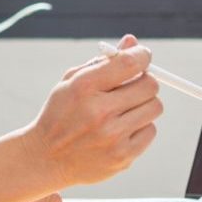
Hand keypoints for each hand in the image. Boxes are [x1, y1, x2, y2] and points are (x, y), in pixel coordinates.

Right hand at [25, 33, 162, 188]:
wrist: (46, 159)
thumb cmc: (62, 114)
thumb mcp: (72, 81)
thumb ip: (104, 61)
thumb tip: (132, 43)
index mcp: (83, 88)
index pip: (129, 63)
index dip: (142, 56)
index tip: (142, 57)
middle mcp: (98, 112)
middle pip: (150, 85)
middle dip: (144, 81)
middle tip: (132, 86)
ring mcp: (112, 137)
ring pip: (155, 107)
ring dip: (144, 105)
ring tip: (124, 110)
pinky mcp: (122, 157)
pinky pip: (150, 131)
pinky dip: (140, 127)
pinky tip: (121, 130)